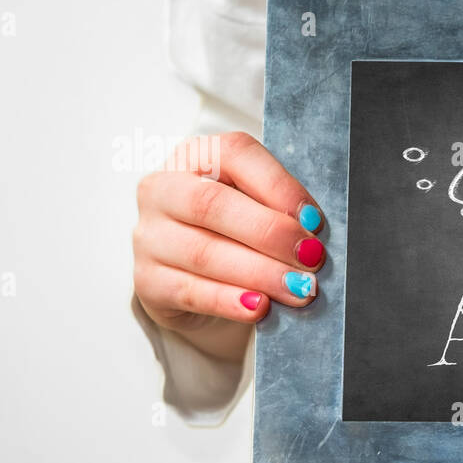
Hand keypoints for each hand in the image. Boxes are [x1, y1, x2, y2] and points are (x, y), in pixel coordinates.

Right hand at [133, 132, 324, 352]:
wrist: (197, 277)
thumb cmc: (236, 232)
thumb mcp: (257, 206)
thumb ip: (280, 208)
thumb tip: (313, 232)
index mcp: (196, 156)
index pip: (235, 155)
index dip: (279, 187)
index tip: (315, 220)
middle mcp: (163, 189)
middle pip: (213, 204)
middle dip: (270, 233)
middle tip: (311, 257)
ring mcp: (149, 236)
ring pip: (203, 252)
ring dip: (260, 273)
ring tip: (299, 289)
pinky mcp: (147, 281)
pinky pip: (190, 291)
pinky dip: (229, 301)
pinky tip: (259, 308)